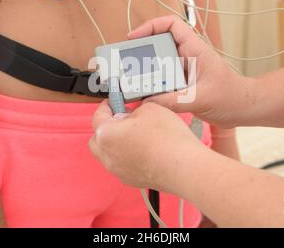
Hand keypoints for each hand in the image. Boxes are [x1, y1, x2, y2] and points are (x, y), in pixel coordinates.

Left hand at [89, 101, 203, 192]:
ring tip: (137, 135)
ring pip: (109, 154)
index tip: (115, 101)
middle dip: (108, 127)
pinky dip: (128, 156)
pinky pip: (122, 164)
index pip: (98, 116)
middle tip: (125, 118)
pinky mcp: (131, 180)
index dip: (108, 105)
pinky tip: (145, 150)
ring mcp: (118, 171)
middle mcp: (107, 156)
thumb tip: (132, 116)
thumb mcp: (150, 108)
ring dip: (117, 143)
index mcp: (106, 135)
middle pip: (98, 138)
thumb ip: (134, 110)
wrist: (184, 167)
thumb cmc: (167, 137)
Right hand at [129, 16, 255, 127]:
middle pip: (159, 46)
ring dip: (145, 72)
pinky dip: (152, 86)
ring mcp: (184, 70)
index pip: (171, 25)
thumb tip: (148, 100)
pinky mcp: (183, 84)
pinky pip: (162, 80)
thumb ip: (174, 100)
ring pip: (159, 65)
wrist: (244, 109)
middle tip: (126, 64)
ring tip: (132, 81)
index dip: (150, 26)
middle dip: (141, 53)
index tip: (134, 37)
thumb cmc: (232, 97)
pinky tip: (145, 96)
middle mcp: (188, 57)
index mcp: (195, 50)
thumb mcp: (201, 99)